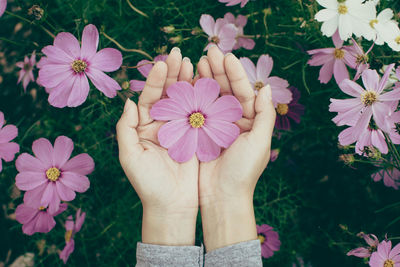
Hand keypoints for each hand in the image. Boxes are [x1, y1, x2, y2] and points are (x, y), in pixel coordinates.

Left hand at [116, 48, 197, 245]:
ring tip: (193, 62)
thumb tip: (127, 100)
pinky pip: (199, 114)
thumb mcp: (130, 156)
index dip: (155, 80)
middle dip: (172, 74)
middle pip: (167, 95)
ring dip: (187, 81)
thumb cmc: (148, 184)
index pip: (148, 98)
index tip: (162, 63)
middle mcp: (162, 125)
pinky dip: (202, 99)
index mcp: (144, 127)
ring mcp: (180, 130)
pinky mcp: (196, 137)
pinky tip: (205, 83)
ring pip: (183, 101)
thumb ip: (125, 128)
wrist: (172, 205)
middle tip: (179, 54)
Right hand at [197, 46, 275, 250]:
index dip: (235, 74)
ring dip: (205, 80)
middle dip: (218, 71)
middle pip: (227, 91)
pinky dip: (193, 97)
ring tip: (197, 63)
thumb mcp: (259, 143)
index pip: (244, 92)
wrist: (221, 197)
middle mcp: (234, 121)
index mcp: (251, 122)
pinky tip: (187, 83)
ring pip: (211, 98)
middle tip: (207, 53)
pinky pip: (197, 111)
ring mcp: (216, 127)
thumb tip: (266, 88)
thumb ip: (265, 115)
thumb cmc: (243, 171)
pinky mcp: (201, 134)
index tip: (225, 57)